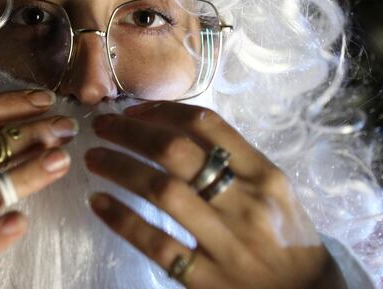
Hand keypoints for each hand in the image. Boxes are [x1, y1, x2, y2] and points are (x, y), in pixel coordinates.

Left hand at [84, 102, 346, 288]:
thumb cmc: (287, 237)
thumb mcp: (275, 190)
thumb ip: (235, 159)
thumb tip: (175, 125)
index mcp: (264, 175)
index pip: (207, 125)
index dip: (162, 111)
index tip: (133, 110)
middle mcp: (245, 203)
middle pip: (175, 152)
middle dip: (130, 134)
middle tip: (102, 127)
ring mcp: (225, 243)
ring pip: (160, 191)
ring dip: (119, 168)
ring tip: (94, 158)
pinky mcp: (206, 279)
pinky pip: (155, 243)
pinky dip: (122, 220)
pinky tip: (99, 203)